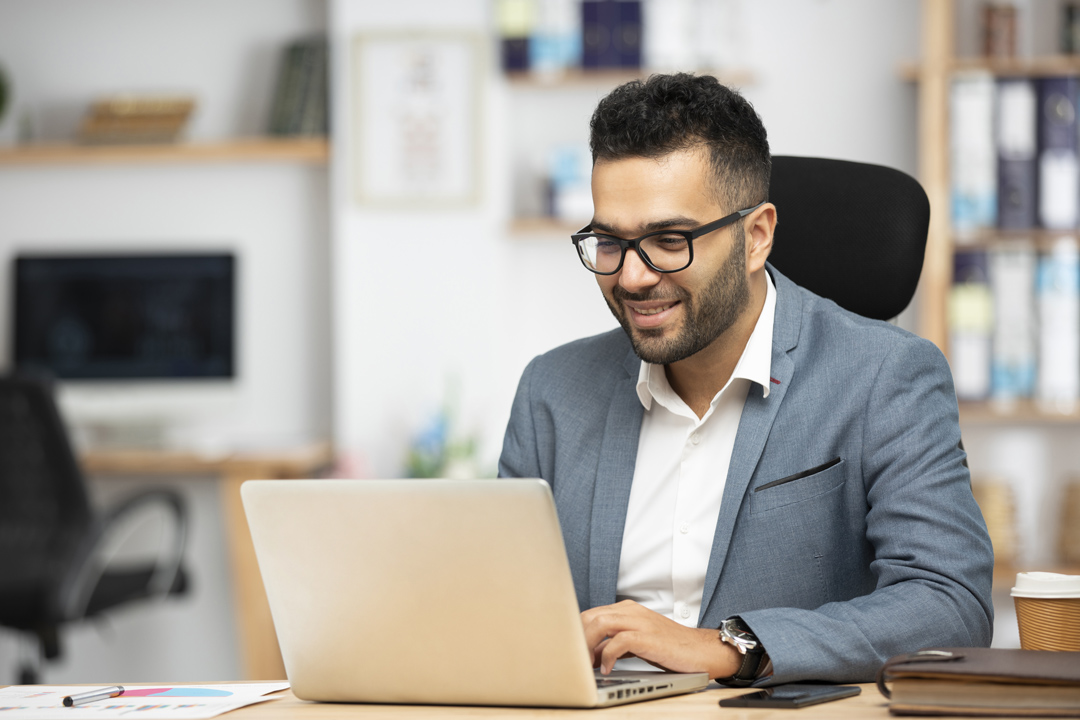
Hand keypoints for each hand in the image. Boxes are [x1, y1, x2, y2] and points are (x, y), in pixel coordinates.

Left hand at [580, 600, 740, 677]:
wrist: (702, 651)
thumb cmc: (671, 647)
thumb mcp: (638, 642)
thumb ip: (615, 643)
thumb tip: (591, 653)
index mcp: (627, 609)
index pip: (590, 614)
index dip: (576, 633)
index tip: (571, 651)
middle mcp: (632, 611)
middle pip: (590, 616)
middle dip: (577, 638)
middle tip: (574, 659)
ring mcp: (640, 622)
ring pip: (600, 624)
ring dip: (588, 645)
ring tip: (585, 663)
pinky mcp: (649, 637)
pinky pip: (619, 641)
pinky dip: (607, 656)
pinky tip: (607, 669)